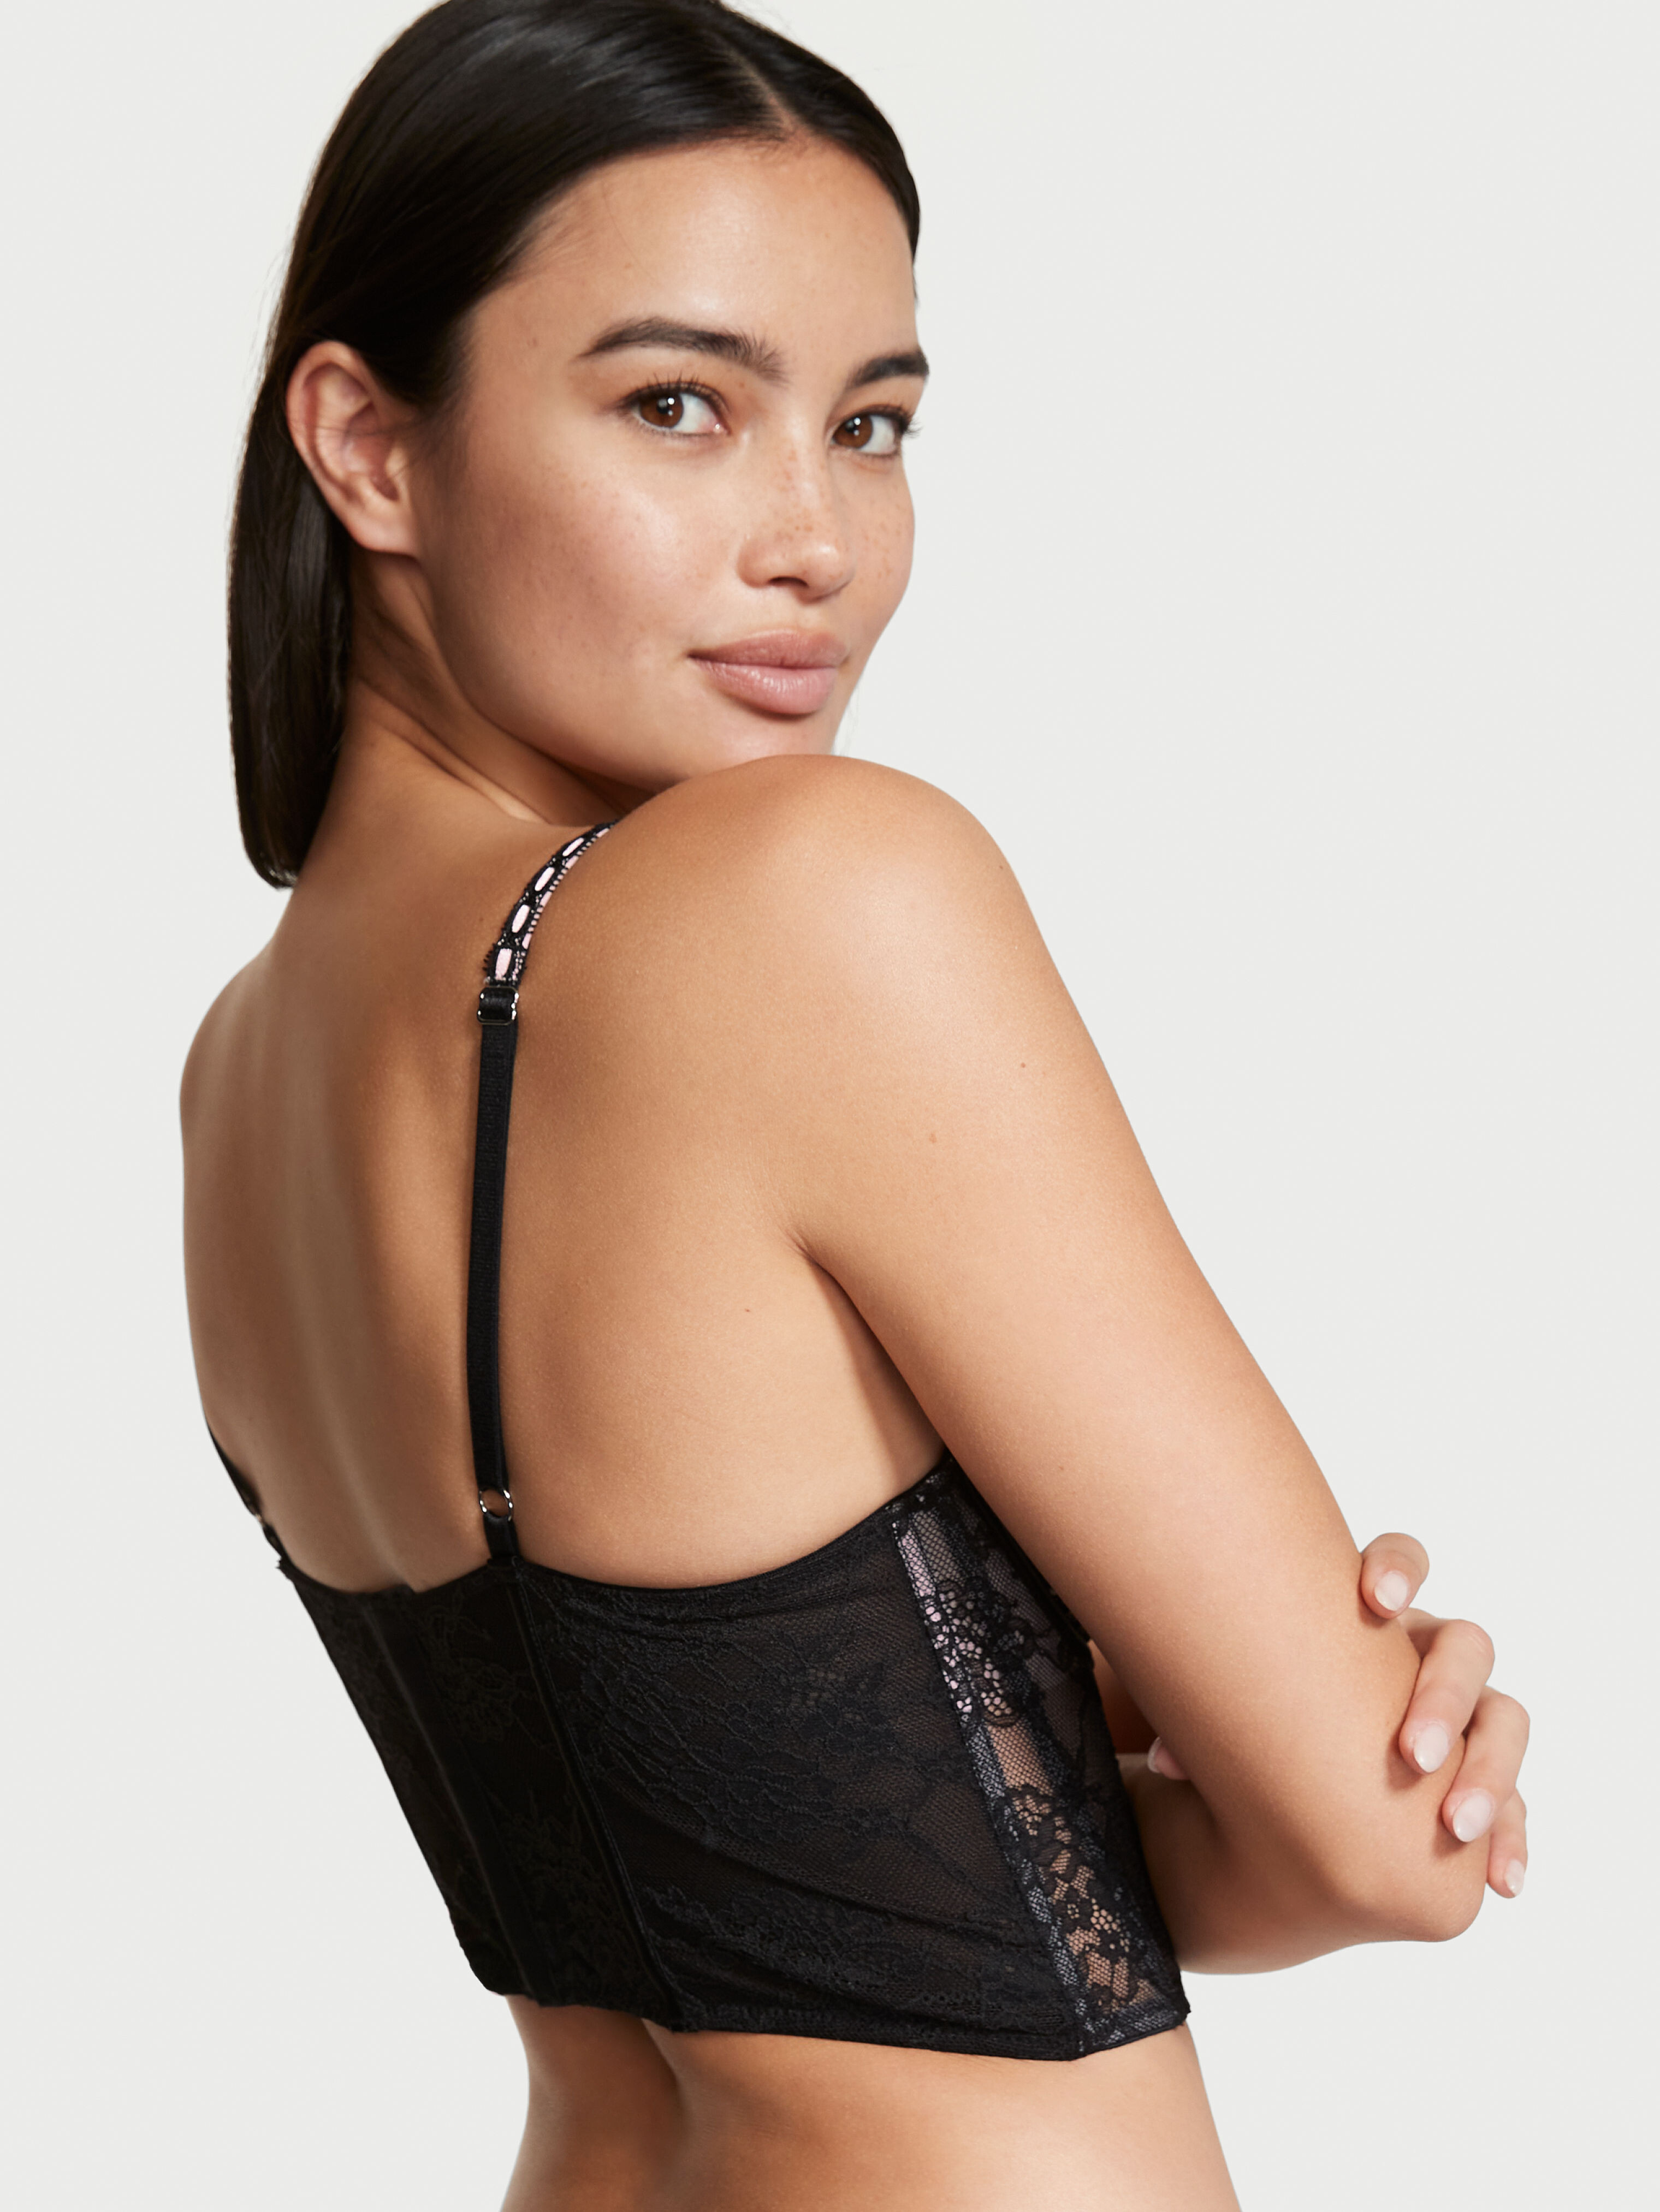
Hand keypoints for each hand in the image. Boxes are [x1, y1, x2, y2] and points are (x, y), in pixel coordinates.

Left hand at [1145, 1532, 1529, 1900]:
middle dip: (1442, 1696)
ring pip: (1504, 1720)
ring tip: (1453, 1826)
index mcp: (1372, 1612)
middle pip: (1465, 1647)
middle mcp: (1428, 1652)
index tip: (1375, 1598)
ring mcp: (1465, 1713)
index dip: (1397, 1568)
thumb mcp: (1230, 1696)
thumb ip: (1208, 1712)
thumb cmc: (1255, 1705)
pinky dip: (1509, 1840)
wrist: (1282, 1762)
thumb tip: (1167, 1764)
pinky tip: (1501, 1882)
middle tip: (1408, 1753)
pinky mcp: (1481, 1777)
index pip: (1404, 1558)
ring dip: (1486, 1771)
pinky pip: (1513, 1803)